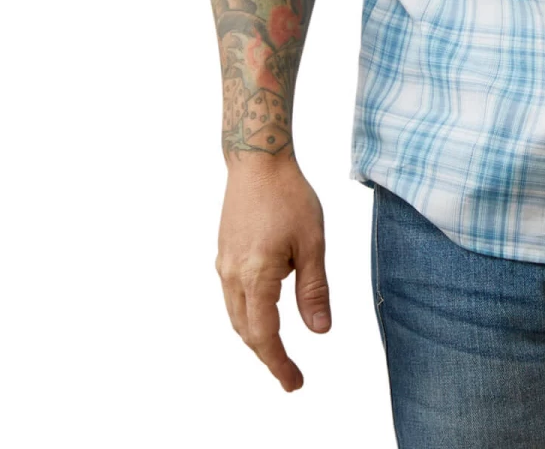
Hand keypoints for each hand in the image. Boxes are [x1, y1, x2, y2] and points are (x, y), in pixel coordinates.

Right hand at [216, 154, 331, 390]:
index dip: (279, 363)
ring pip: (236, 315)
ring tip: (279, 351)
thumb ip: (314, 290)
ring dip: (256, 337)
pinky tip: (265, 311)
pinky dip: (248, 314)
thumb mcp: (312, 243)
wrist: (257, 160)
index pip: (264, 335)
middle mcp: (232, 275)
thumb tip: (320, 332)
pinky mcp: (224, 253)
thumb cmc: (288, 196)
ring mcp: (224, 264)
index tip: (295, 383)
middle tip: (291, 376)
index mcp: (256, 276)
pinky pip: (233, 296)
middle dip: (268, 356)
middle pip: (246, 331)